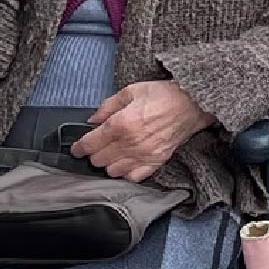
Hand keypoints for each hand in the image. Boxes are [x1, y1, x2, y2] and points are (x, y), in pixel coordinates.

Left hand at [74, 80, 214, 182]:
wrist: (192, 104)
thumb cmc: (163, 94)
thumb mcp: (131, 91)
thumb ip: (108, 106)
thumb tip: (93, 120)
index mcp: (121, 123)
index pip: (90, 144)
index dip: (78, 148)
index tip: (77, 148)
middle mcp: (130, 143)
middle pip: (98, 160)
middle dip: (93, 154)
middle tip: (97, 146)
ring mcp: (143, 155)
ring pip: (112, 172)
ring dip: (108, 164)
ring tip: (112, 154)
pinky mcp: (156, 162)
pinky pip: (133, 177)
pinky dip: (126, 173)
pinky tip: (126, 163)